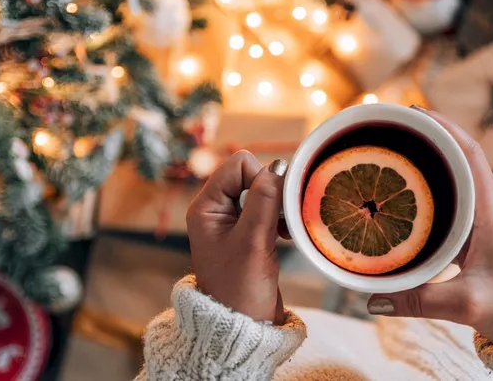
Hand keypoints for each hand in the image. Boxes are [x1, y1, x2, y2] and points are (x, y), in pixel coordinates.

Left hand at [186, 151, 287, 323]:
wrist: (243, 327)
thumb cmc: (240, 289)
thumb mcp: (253, 240)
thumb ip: (265, 200)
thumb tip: (279, 167)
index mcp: (206, 206)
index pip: (239, 164)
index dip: (261, 179)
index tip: (273, 209)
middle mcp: (216, 209)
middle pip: (252, 174)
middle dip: (273, 193)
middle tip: (281, 221)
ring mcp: (233, 221)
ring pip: (264, 191)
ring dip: (279, 206)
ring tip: (284, 231)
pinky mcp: (249, 233)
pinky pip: (269, 208)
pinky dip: (281, 217)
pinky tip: (287, 235)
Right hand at [367, 109, 492, 345]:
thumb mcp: (466, 303)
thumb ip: (419, 300)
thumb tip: (371, 299)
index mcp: (490, 212)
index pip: (471, 155)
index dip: (445, 128)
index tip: (416, 112)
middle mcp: (485, 210)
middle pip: (456, 162)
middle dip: (425, 142)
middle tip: (390, 132)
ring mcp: (479, 223)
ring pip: (450, 185)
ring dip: (424, 168)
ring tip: (388, 159)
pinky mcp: (472, 239)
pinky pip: (446, 209)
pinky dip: (423, 199)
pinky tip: (399, 205)